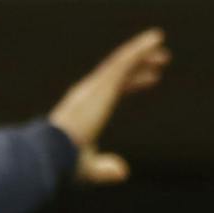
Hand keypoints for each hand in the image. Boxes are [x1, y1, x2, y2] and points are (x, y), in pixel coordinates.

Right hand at [48, 29, 169, 184]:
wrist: (51, 155)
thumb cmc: (63, 163)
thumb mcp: (88, 168)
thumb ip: (103, 169)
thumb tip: (123, 172)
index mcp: (87, 109)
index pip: (114, 89)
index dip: (133, 81)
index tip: (153, 77)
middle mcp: (90, 92)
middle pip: (120, 71)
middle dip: (140, 63)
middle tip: (161, 58)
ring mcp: (96, 86)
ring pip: (122, 61)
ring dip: (142, 51)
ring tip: (160, 42)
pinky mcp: (103, 85)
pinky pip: (123, 62)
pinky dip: (138, 49)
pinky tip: (154, 40)